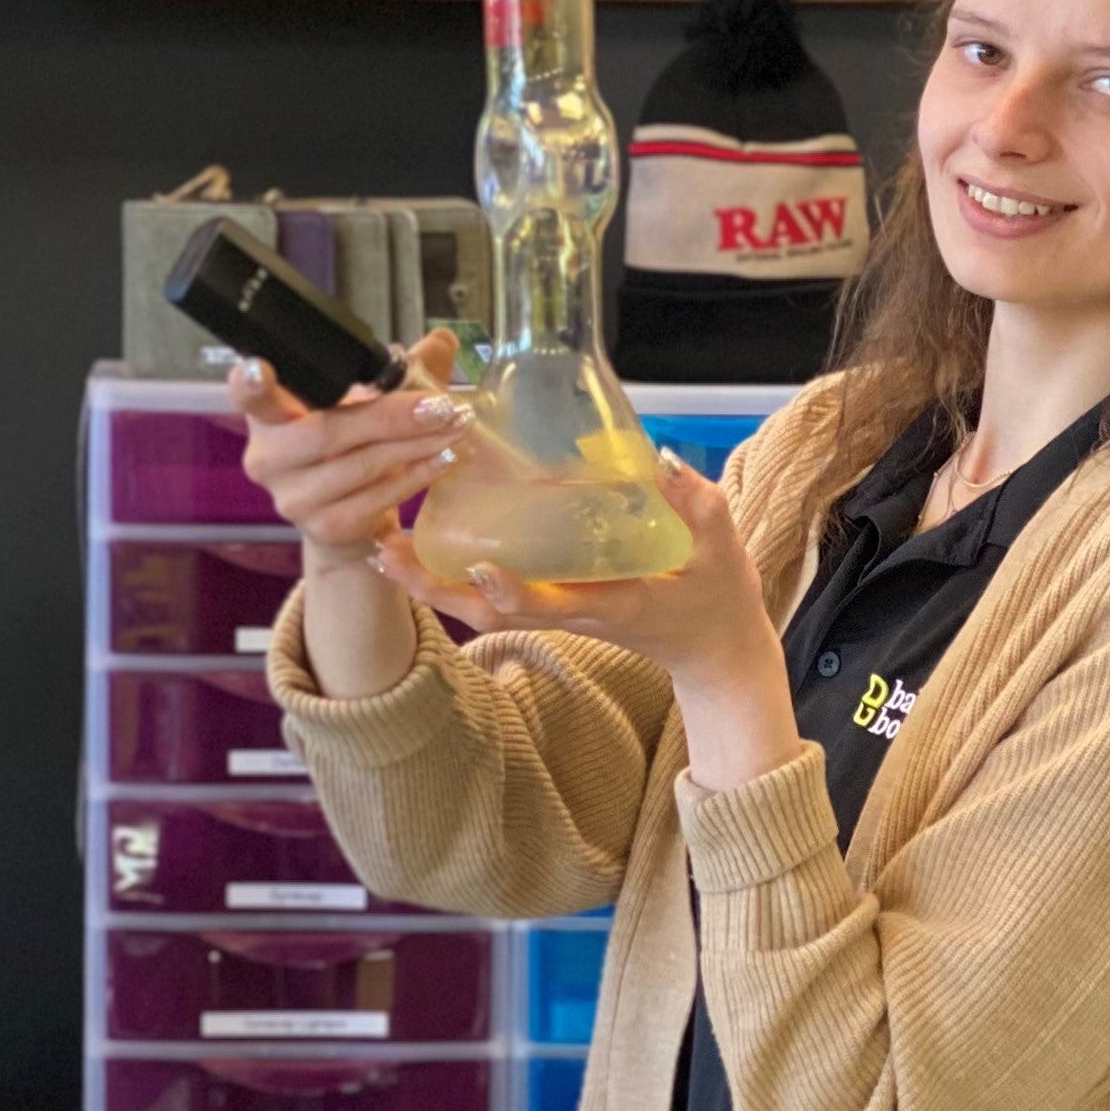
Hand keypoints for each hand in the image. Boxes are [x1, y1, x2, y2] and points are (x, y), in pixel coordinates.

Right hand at [229, 331, 465, 577]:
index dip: (248, 384)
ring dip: (415, 445)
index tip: (257, 370)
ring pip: (359, 466)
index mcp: (268, 415)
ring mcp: (293, 498)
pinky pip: (375, 498)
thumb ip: (401, 371)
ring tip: (454, 427)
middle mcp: (269, 458)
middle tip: (441, 405)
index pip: (247, 395)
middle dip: (390, 417)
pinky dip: (415, 476)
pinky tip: (443, 459)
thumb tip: (443, 341)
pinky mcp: (324, 527)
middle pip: (325, 433)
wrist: (346, 516)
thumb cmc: (351, 446)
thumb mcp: (368, 402)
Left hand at [377, 453, 782, 696]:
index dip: (513, 590)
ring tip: (386, 550)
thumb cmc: (717, 599)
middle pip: (493, 613)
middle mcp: (575, 618)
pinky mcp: (554, 610)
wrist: (714, 651)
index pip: (555, 605)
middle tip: (389, 554)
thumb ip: (698, 504)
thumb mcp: (723, 549)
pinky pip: (495, 602)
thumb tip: (663, 458)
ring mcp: (561, 618)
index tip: (476, 564)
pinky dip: (454, 581)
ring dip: (432, 587)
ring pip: (484, 611)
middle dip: (437, 589)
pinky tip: (425, 552)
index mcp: (615, 606)